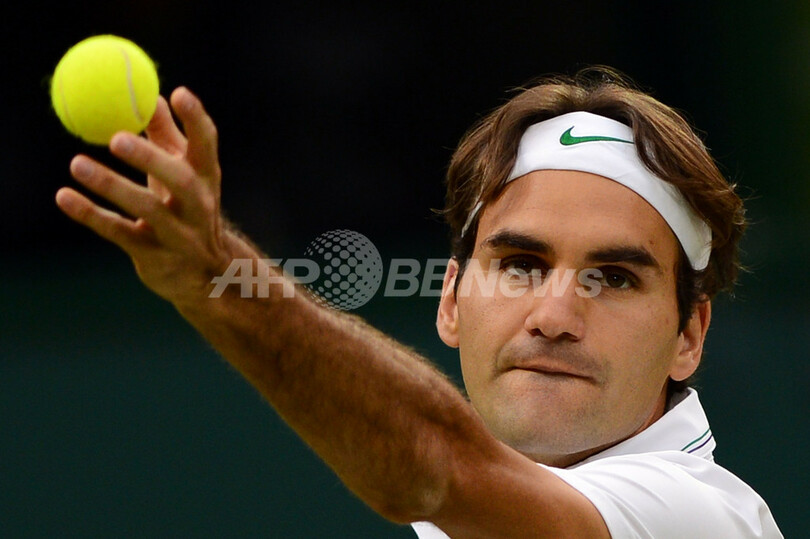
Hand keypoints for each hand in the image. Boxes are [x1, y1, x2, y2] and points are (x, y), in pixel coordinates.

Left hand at [55, 87, 232, 306]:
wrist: (203, 273)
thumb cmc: (187, 210)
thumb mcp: (185, 174)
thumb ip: (168, 136)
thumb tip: (151, 94)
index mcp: (206, 178)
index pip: (207, 144)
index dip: (196, 120)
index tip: (179, 92)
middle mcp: (198, 205)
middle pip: (179, 180)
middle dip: (150, 159)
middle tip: (116, 138)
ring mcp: (178, 233)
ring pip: (147, 209)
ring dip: (112, 186)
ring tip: (77, 164)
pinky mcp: (153, 254)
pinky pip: (119, 232)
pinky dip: (91, 214)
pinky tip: (64, 197)